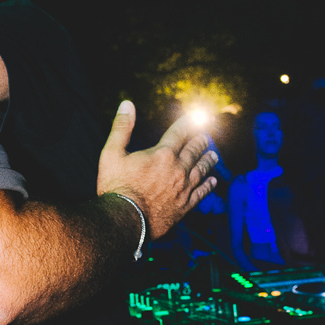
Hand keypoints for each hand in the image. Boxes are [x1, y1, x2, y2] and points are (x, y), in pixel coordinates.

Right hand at [97, 100, 217, 240]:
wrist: (125, 220)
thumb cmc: (116, 186)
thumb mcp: (111, 153)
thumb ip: (122, 127)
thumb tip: (127, 104)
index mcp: (162, 154)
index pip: (179, 133)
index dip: (187, 123)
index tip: (195, 117)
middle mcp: (178, 169)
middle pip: (194, 150)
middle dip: (200, 141)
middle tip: (205, 137)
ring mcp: (183, 188)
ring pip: (201, 170)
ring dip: (208, 161)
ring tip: (213, 156)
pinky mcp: (185, 206)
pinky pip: (201, 193)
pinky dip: (208, 186)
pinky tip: (213, 182)